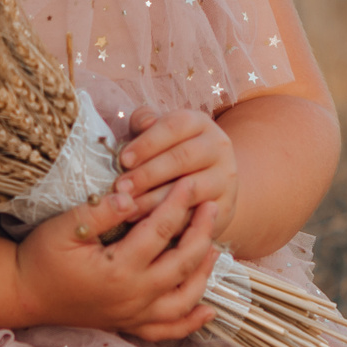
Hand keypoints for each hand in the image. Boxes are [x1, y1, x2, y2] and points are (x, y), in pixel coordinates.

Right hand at [12, 186, 218, 341]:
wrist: (25, 294)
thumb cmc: (41, 257)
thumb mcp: (65, 228)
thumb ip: (100, 211)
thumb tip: (131, 194)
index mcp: (118, 270)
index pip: (161, 231)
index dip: (178, 204)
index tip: (190, 183)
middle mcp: (133, 296)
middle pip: (183, 264)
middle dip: (202, 232)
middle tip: (212, 206)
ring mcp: (133, 315)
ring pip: (184, 299)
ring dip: (205, 273)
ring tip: (214, 246)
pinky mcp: (129, 325)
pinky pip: (168, 330)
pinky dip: (191, 323)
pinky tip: (209, 311)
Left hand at [106, 108, 238, 240]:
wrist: (210, 183)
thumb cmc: (171, 153)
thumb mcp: (159, 133)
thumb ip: (146, 122)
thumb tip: (143, 123)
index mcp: (200, 123)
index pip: (174, 127)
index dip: (147, 143)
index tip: (123, 160)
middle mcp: (218, 147)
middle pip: (182, 158)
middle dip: (147, 174)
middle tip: (120, 188)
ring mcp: (225, 178)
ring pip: (190, 189)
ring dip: (156, 200)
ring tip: (129, 208)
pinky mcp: (225, 206)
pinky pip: (197, 215)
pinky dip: (171, 221)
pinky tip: (149, 224)